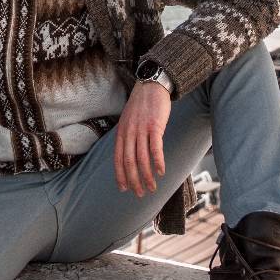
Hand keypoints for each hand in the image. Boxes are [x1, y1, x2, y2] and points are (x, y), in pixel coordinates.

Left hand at [114, 81, 171, 195]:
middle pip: (129, 161)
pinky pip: (155, 147)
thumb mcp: (128, 120)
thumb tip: (129, 155)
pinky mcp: (155, 126)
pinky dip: (158, 161)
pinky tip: (161, 172)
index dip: (120, 175)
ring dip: (147, 176)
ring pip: (142, 158)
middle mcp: (129, 132)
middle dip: (134, 180)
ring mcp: (141, 129)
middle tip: (140, 193)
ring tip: (152, 187)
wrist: (151, 85)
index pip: (117, 158)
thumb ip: (127, 137)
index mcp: (121, 132)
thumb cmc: (141, 105)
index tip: (124, 189)